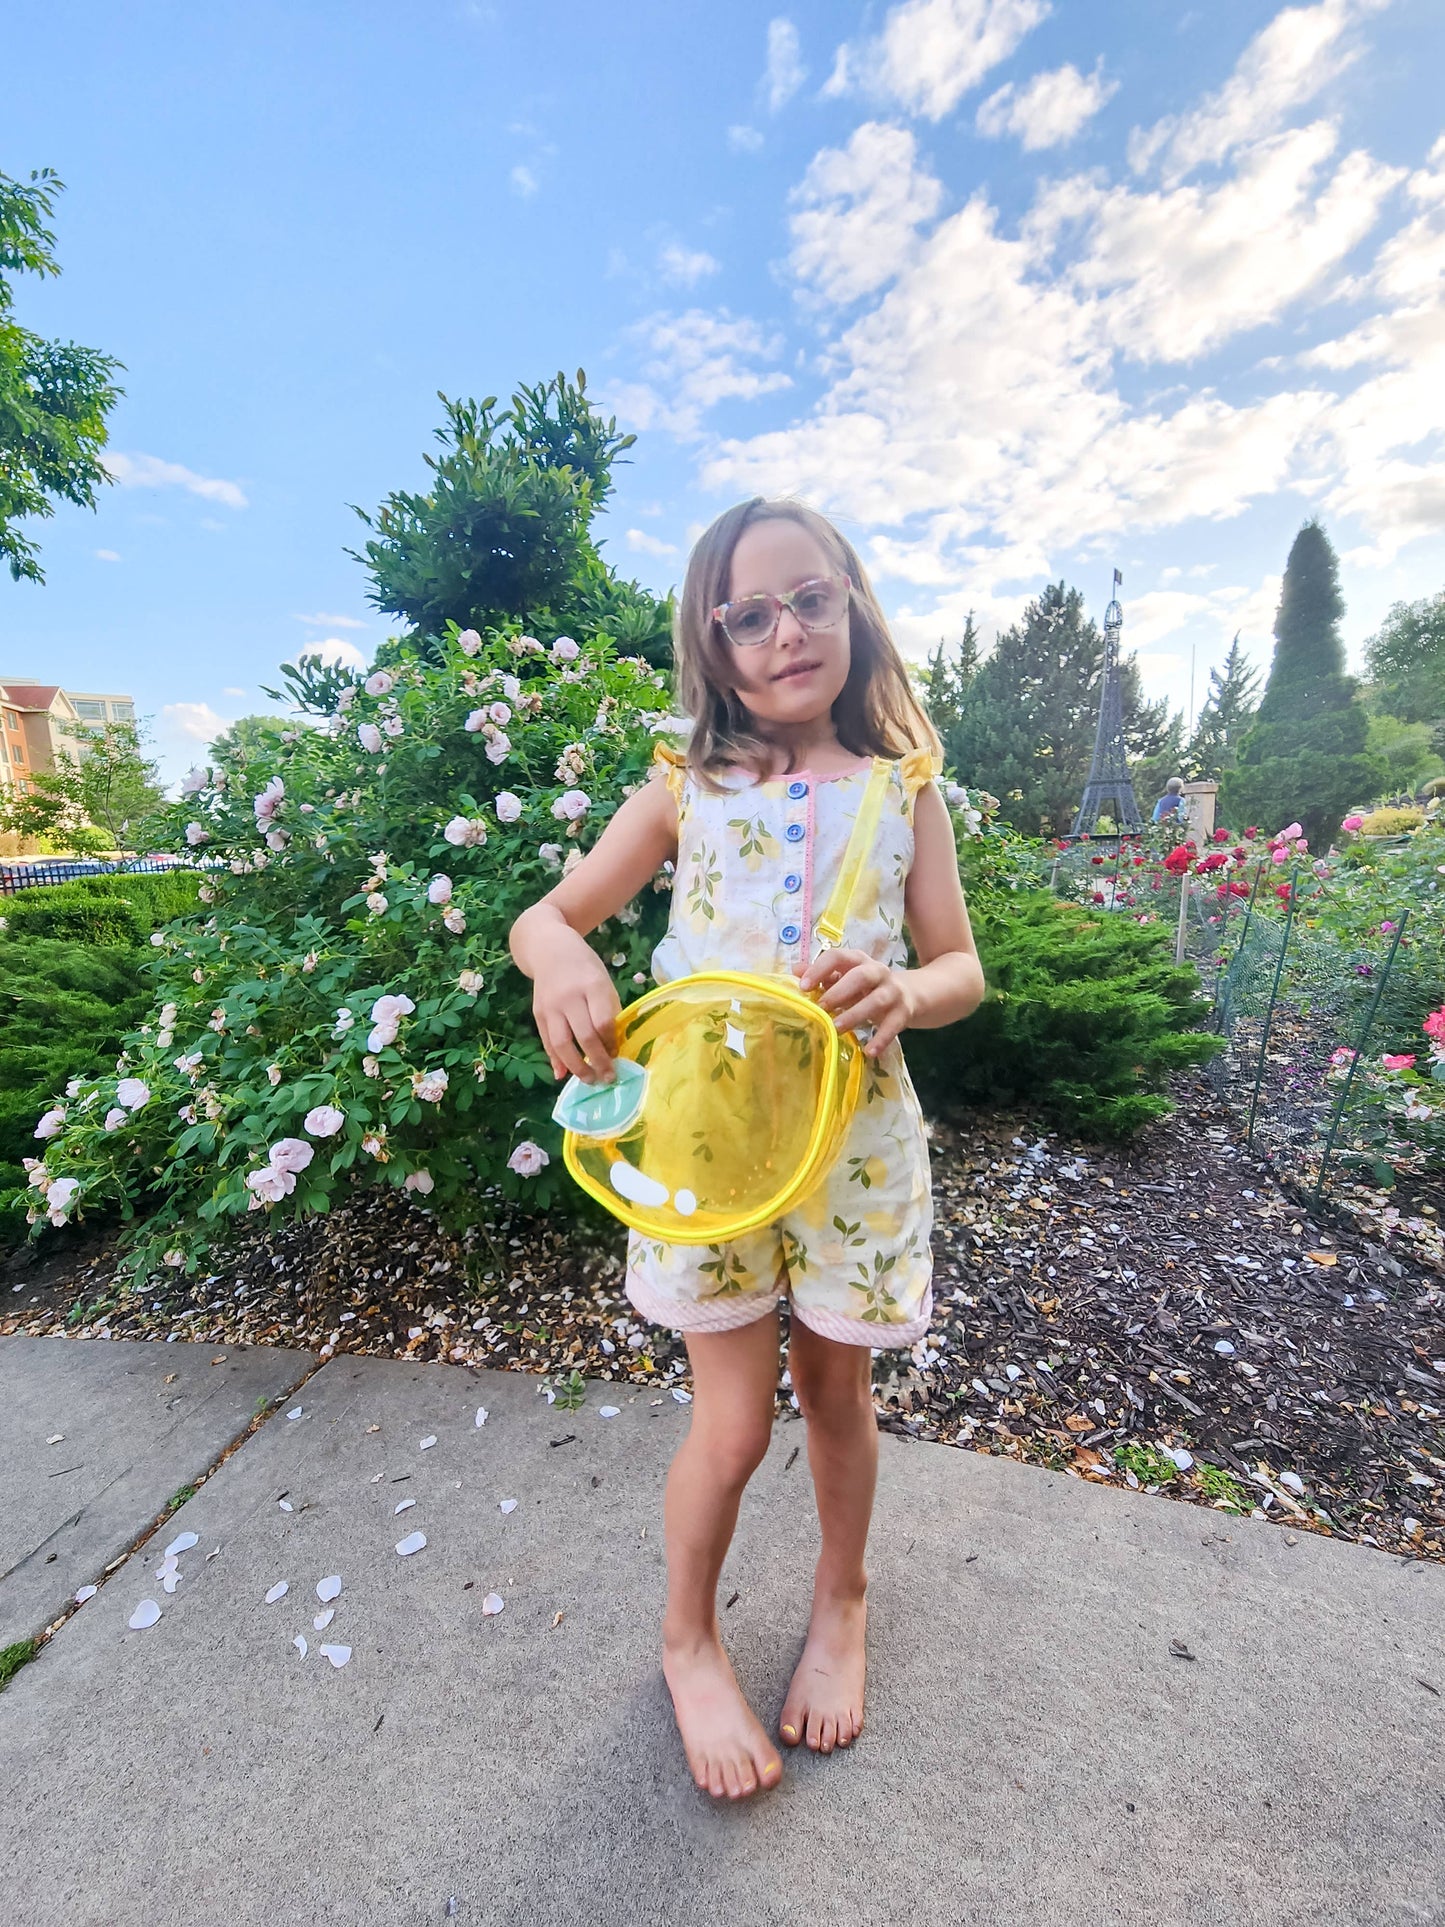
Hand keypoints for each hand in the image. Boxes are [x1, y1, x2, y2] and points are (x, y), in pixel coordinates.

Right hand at [531, 939, 620, 1083]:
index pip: (603, 1022)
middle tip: (608, 1078)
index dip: (611, 1043)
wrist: (549, 948)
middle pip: (584, 1036)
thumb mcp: (603, 981)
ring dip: (576, 1067)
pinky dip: (554, 1060)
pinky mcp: (537, 1012)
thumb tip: (611, 1047)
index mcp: (592, 986)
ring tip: (589, 1080)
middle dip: (597, 1061)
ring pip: (562, 1044)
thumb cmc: (585, 967)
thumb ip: (608, 1011)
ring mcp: (551, 1006)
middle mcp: (569, 997)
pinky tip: (563, 1075)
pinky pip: (546, 1041)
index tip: (618, 1055)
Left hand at [797, 947, 912, 1057]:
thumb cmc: (864, 987)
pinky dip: (881, 1039)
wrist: (907, 993)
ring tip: (837, 1028)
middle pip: (861, 976)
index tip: (804, 987)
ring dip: (855, 1014)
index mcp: (858, 960)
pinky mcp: (903, 1011)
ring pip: (876, 1000)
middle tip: (822, 1008)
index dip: (820, 969)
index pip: (838, 957)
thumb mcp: (844, 978)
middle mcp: (877, 971)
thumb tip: (796, 970)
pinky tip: (869, 1051)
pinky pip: (893, 1025)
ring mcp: (893, 991)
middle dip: (839, 991)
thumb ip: (822, 975)